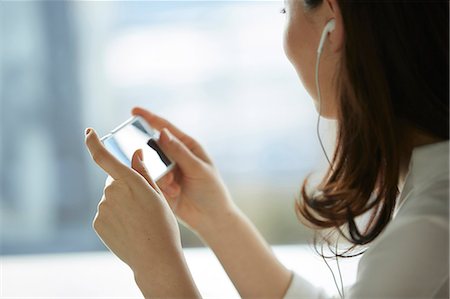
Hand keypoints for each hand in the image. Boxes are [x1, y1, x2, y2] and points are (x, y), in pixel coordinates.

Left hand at [85, 128, 199, 296]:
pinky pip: (106, 213)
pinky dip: (115, 217)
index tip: (88, 132)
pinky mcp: (98, 222)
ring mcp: (102, 208)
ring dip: (121, 204)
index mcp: (129, 181)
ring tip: (138, 221)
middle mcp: (111, 192)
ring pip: (110, 198)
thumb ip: (143, 172)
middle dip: (125, 186)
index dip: (93, 143)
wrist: (155, 257)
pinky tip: (129, 228)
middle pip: (114, 181)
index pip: (104, 157)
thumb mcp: (158, 195)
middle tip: (142, 204)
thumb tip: (135, 154)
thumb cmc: (162, 224)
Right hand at [132, 107, 237, 234]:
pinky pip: (150, 181)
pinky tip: (174, 193)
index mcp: (187, 147)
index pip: (165, 129)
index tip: (134, 111)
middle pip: (153, 147)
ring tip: (175, 187)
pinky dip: (160, 187)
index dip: (149, 118)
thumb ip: (179, 152)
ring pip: (150, 166)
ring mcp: (167, 171)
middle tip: (165, 170)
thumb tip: (162, 132)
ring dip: (160, 176)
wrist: (212, 219)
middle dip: (152, 156)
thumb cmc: (211, 191)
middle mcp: (175, 157)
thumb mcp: (198, 169)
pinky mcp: (161, 187)